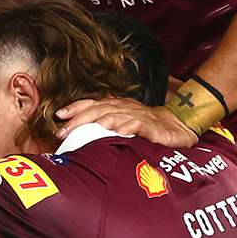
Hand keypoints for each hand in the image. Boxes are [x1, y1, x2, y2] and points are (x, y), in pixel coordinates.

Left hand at [55, 97, 198, 147]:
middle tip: (63, 131)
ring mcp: (137, 116)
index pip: (93, 104)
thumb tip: (82, 125)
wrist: (177, 125)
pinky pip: (136, 125)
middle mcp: (124, 108)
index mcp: (116, 106)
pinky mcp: (151, 126)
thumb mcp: (124, 120)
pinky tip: (117, 133)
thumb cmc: (148, 124)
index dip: (75, 108)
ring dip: (97, 123)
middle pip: (98, 110)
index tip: (58, 115)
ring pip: (114, 116)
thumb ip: (106, 120)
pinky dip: (126, 128)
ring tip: (83, 132)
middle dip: (78, 120)